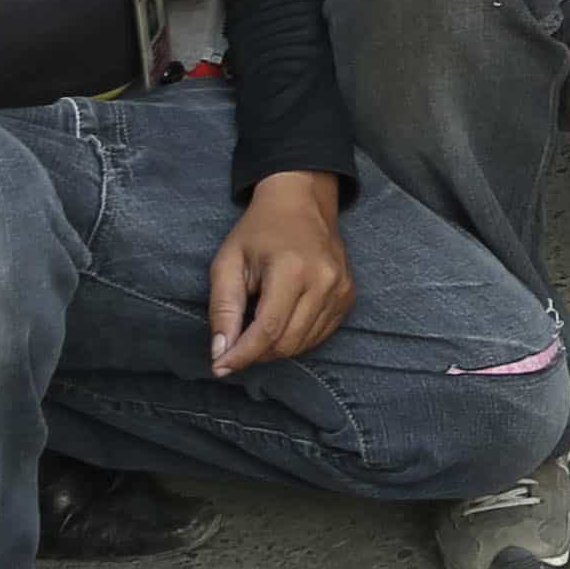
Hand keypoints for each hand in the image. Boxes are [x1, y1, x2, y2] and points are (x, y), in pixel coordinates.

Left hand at [208, 172, 353, 372]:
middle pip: (287, 342)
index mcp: (291, 269)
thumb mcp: (228, 262)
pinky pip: (320, 334)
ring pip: (304, 343)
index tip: (221, 367)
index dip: (242, 355)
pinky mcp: (348, 295)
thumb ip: (223, 309)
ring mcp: (341, 289)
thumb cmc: (259, 230)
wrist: (301, 201)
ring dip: (276, 347)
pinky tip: (282, 320)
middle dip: (257, 353)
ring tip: (258, 328)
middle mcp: (324, 280)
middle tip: (236, 343)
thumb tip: (221, 353)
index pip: (268, 330)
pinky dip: (297, 338)